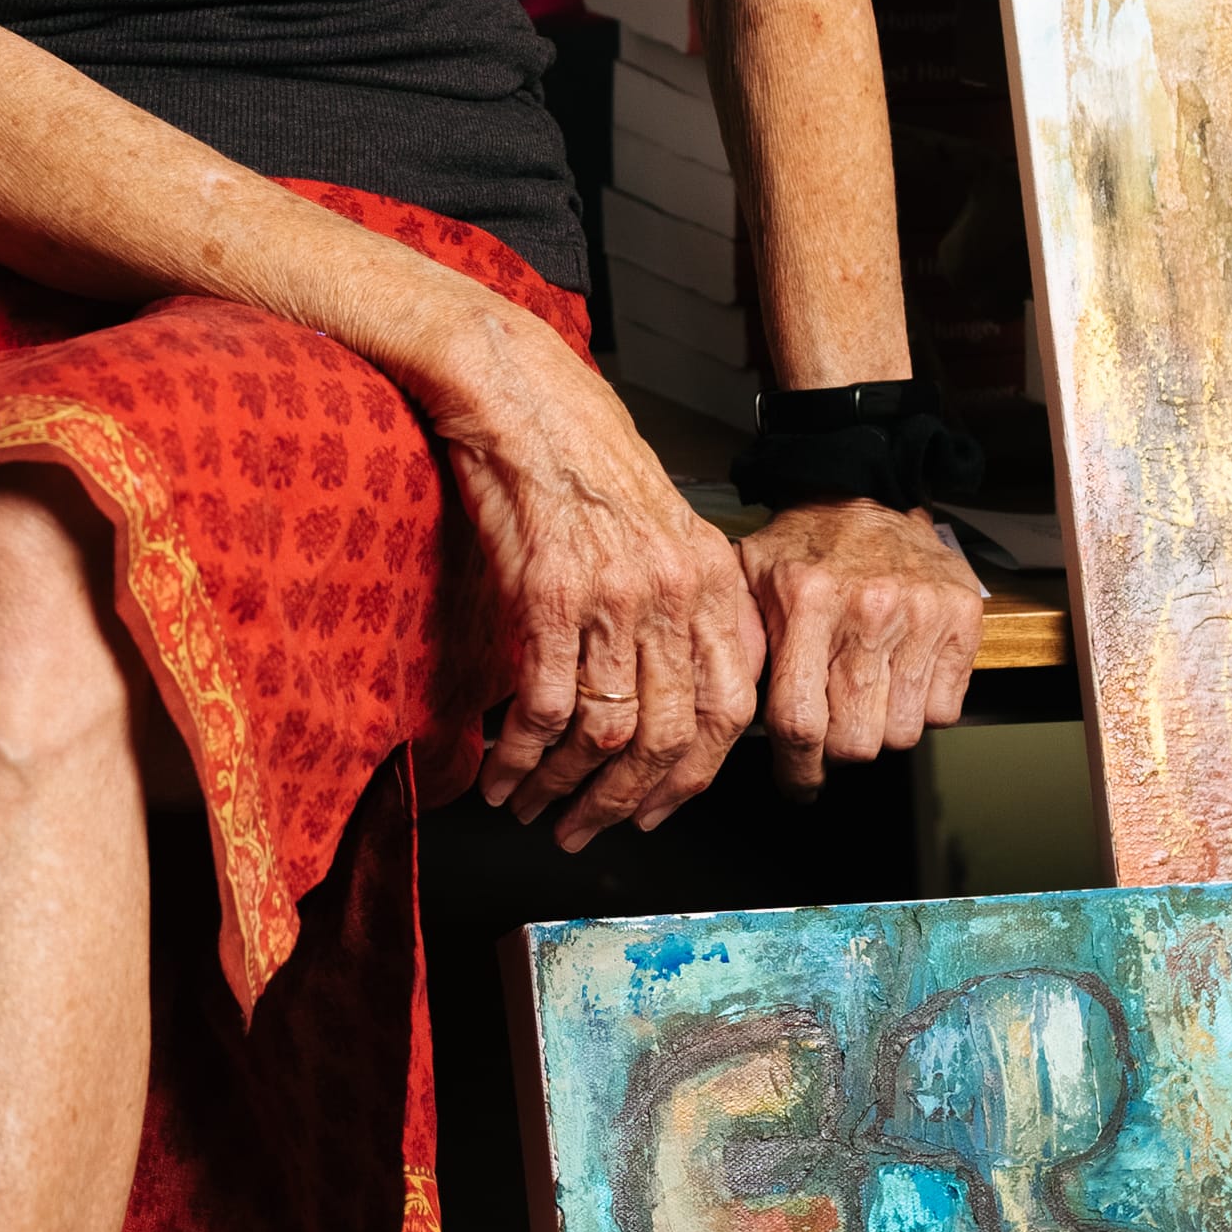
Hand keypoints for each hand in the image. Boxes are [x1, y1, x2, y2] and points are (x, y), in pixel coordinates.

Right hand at [430, 314, 763, 851]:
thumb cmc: (588, 462)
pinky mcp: (550, 596)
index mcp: (716, 581)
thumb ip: (686, 608)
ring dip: (565, 789)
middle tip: (586, 833)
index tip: (657, 811)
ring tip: (533, 811)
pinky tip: (500, 775)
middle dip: (625, 803)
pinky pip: (547, 706)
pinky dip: (521, 755)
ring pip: (606, 732)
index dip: (695, 777)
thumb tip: (676, 698)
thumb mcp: (666, 531)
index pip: (731, 709)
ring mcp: (616, 597)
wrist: (525, 398)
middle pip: (671, 736)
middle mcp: (677, 594)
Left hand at [738, 496, 984, 791]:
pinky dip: (924, 711)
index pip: (800, 720)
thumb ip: (737, 646)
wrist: (867, 492)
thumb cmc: (804, 548)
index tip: (797, 782)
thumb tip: (723, 718)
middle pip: (856, 741)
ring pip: (903, 734)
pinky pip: (944, 711)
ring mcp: (922, 613)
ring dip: (881, 731)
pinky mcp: (962, 617)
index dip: (798, 769)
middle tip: (831, 729)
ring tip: (865, 698)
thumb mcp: (748, 581)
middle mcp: (868, 609)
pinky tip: (901, 680)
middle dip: (838, 751)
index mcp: (808, 601)